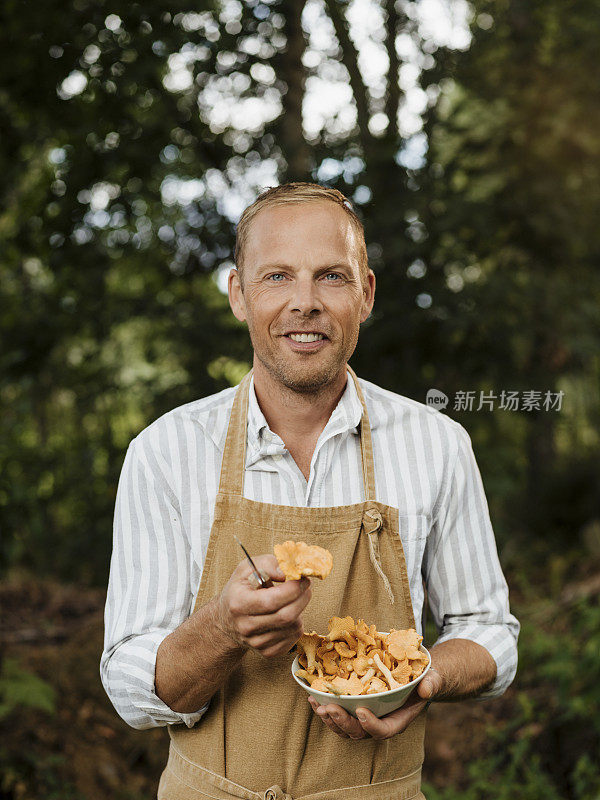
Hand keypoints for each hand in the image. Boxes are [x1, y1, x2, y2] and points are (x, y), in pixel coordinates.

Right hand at [216, 555, 311, 658]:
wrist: (227, 619)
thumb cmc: (240, 590)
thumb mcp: (246, 568)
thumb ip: (267, 563)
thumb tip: (286, 573)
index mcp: (238, 603)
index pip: (272, 600)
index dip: (293, 588)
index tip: (302, 578)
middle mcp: (246, 627)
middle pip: (286, 616)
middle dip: (303, 598)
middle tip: (305, 586)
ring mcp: (256, 643)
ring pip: (293, 627)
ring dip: (300, 609)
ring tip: (290, 600)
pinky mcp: (267, 653)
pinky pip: (294, 638)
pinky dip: (296, 623)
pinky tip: (287, 614)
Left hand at [307, 668, 442, 739]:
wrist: (413, 676)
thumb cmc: (423, 679)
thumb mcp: (432, 679)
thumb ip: (431, 685)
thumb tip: (426, 690)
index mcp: (398, 720)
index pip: (383, 730)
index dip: (371, 725)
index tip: (361, 711)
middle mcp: (379, 723)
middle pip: (358, 732)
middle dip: (342, 722)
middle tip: (330, 708)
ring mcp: (365, 718)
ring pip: (344, 728)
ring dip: (329, 718)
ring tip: (318, 705)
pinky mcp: (353, 709)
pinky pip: (337, 715)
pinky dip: (323, 708)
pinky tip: (313, 697)